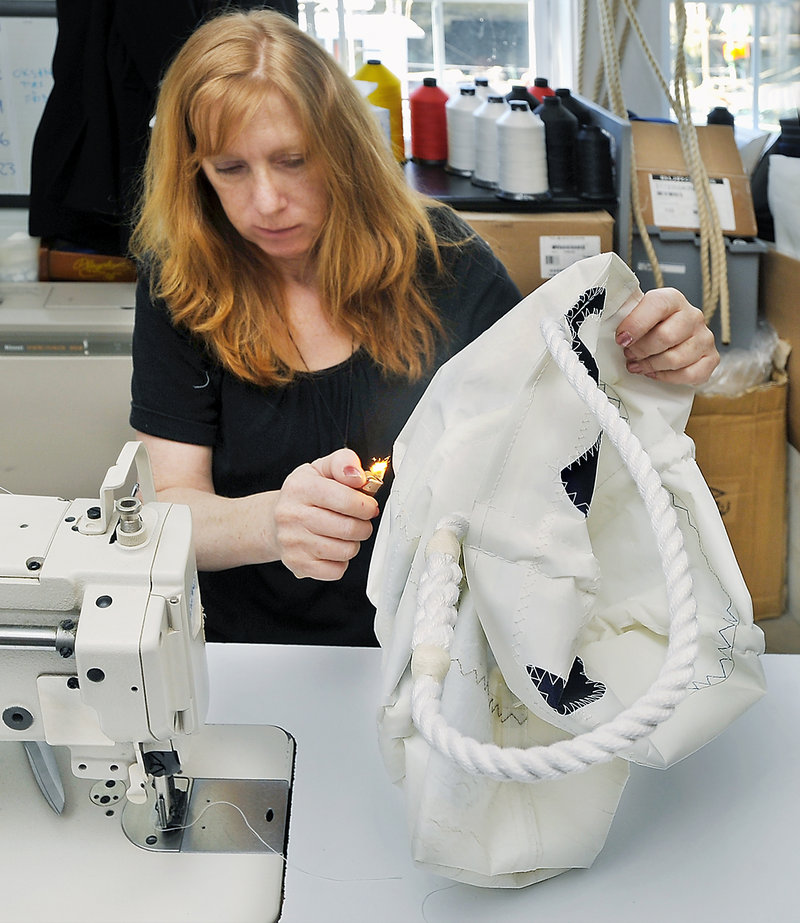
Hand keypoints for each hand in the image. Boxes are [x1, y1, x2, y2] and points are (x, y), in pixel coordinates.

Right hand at [273, 448, 378, 579]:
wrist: (275, 520)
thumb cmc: (305, 493)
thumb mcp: (321, 468)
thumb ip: (344, 463)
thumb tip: (359, 476)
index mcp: (300, 487)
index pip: (345, 499)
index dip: (366, 505)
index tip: (368, 506)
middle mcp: (292, 515)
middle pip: (348, 528)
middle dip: (363, 525)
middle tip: (360, 521)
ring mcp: (293, 543)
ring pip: (345, 551)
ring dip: (353, 543)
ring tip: (345, 533)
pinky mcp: (297, 565)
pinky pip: (337, 570)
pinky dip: (342, 561)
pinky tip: (333, 548)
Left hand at [615, 287, 718, 385]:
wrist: (673, 337)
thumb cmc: (651, 326)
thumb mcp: (636, 314)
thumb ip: (626, 315)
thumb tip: (609, 321)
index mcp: (672, 299)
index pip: (656, 306)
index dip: (635, 325)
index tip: (621, 339)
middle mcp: (693, 315)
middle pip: (665, 337)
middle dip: (641, 350)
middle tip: (629, 355)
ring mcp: (704, 337)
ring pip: (675, 359)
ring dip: (651, 366)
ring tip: (639, 365)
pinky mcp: (711, 358)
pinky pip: (690, 375)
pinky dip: (668, 377)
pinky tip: (656, 372)